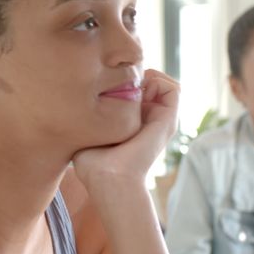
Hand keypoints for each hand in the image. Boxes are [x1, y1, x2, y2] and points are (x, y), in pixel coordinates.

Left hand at [73, 69, 179, 190]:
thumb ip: (88, 114)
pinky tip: (140, 89)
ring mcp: (160, 118)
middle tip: (118, 81)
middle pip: (149, 81)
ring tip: (131, 85)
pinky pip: (174, 88)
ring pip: (164, 82)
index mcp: (132, 121)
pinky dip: (159, 80)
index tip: (106, 82)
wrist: (109, 178)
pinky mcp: (169, 119)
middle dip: (134, 74)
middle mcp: (148, 118)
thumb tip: (79, 96)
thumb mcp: (87, 131)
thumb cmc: (92, 163)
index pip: (134, 88)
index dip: (121, 78)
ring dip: (148, 75)